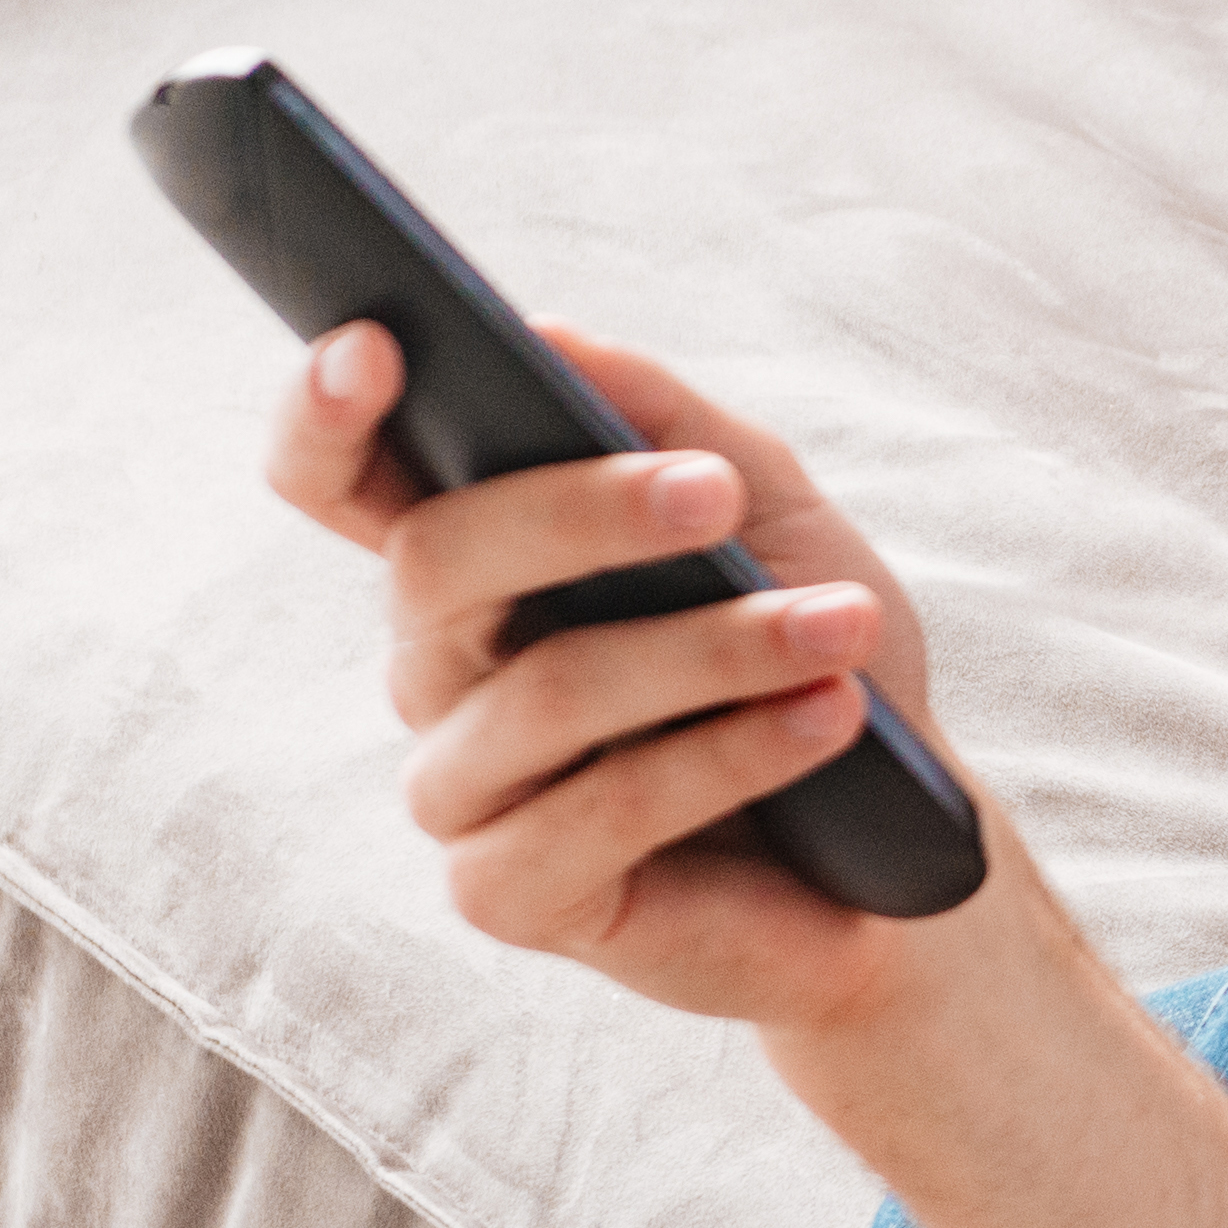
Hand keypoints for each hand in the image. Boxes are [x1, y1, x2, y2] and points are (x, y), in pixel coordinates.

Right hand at [262, 322, 1020, 1043]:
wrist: (902, 854)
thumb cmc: (820, 660)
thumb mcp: (770, 511)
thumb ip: (661, 418)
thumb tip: (548, 332)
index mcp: (473, 563)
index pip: (340, 480)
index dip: (326, 413)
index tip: (372, 343)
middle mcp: (435, 670)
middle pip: (436, 562)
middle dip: (585, 512)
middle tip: (717, 494)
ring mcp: (457, 790)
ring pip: (547, 688)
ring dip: (713, 648)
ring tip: (840, 627)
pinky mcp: (506, 895)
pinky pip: (605, 808)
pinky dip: (732, 752)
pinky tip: (826, 719)